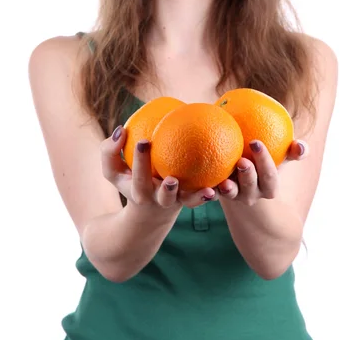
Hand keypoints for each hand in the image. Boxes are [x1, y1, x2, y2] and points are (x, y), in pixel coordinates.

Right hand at [101, 125, 218, 210]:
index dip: (140, 160)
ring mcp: (177, 202)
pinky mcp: (192, 199)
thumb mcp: (112, 169)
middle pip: (164, 197)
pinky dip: (217, 189)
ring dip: (198, 198)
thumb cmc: (129, 179)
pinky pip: (205, 195)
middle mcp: (158, 200)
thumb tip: (121, 129)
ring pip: (189, 202)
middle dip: (167, 190)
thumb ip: (109, 150)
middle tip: (172, 178)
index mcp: (139, 191)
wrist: (148, 210)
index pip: (138, 176)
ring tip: (209, 191)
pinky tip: (229, 176)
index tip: (144, 140)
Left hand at [215, 139, 308, 205]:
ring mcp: (234, 196)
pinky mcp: (217, 195)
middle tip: (242, 161)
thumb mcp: (281, 156)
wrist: (240, 172)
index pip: (269, 175)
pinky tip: (204, 186)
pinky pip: (211, 196)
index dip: (264, 161)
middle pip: (251, 187)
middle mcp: (252, 194)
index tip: (256, 142)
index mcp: (269, 187)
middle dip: (248, 176)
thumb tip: (301, 146)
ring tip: (225, 181)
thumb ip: (294, 150)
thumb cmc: (265, 160)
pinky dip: (207, 193)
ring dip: (228, 189)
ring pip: (231, 195)